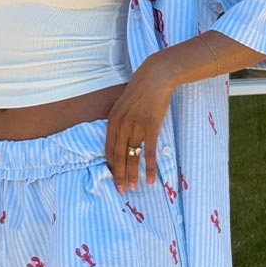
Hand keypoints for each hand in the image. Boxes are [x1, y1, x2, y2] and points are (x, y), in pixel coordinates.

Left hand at [105, 55, 173, 194]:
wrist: (156, 76)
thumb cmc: (141, 89)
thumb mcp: (123, 103)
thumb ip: (120, 119)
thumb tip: (120, 136)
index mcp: (112, 119)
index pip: (108, 147)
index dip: (110, 164)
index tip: (112, 176)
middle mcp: (121, 125)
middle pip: (118, 155)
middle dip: (118, 174)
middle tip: (120, 190)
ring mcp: (136, 126)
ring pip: (131, 156)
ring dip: (132, 174)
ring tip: (132, 188)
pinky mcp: (151, 127)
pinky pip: (148, 152)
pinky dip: (149, 167)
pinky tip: (150, 179)